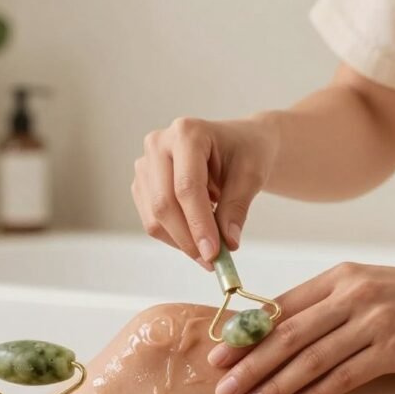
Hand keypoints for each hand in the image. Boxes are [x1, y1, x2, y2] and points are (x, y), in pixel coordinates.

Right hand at [132, 114, 277, 264]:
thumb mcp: (252, 176)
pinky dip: (175, 238)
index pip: (187, 186)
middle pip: (164, 203)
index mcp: (187, 133)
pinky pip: (152, 221)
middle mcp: (158, 144)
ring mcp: (145, 164)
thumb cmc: (246, 152)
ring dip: (181, 242)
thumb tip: (228, 243)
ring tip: (210, 249)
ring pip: (154, 217)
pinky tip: (197, 237)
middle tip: (212, 261)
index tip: (214, 253)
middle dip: (188, 239)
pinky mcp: (142, 184)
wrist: (238, 145)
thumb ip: (237, 208)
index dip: (198, 224)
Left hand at [208, 261, 394, 393]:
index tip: (219, 356)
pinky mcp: (394, 350)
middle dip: (249, 364)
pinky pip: (345, 377)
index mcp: (339, 276)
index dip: (246, 335)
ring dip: (274, 385)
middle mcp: (352, 295)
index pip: (281, 307)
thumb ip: (326, 303)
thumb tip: (277, 330)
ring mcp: (373, 322)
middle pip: (288, 334)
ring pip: (311, 358)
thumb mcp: (366, 286)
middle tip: (222, 387)